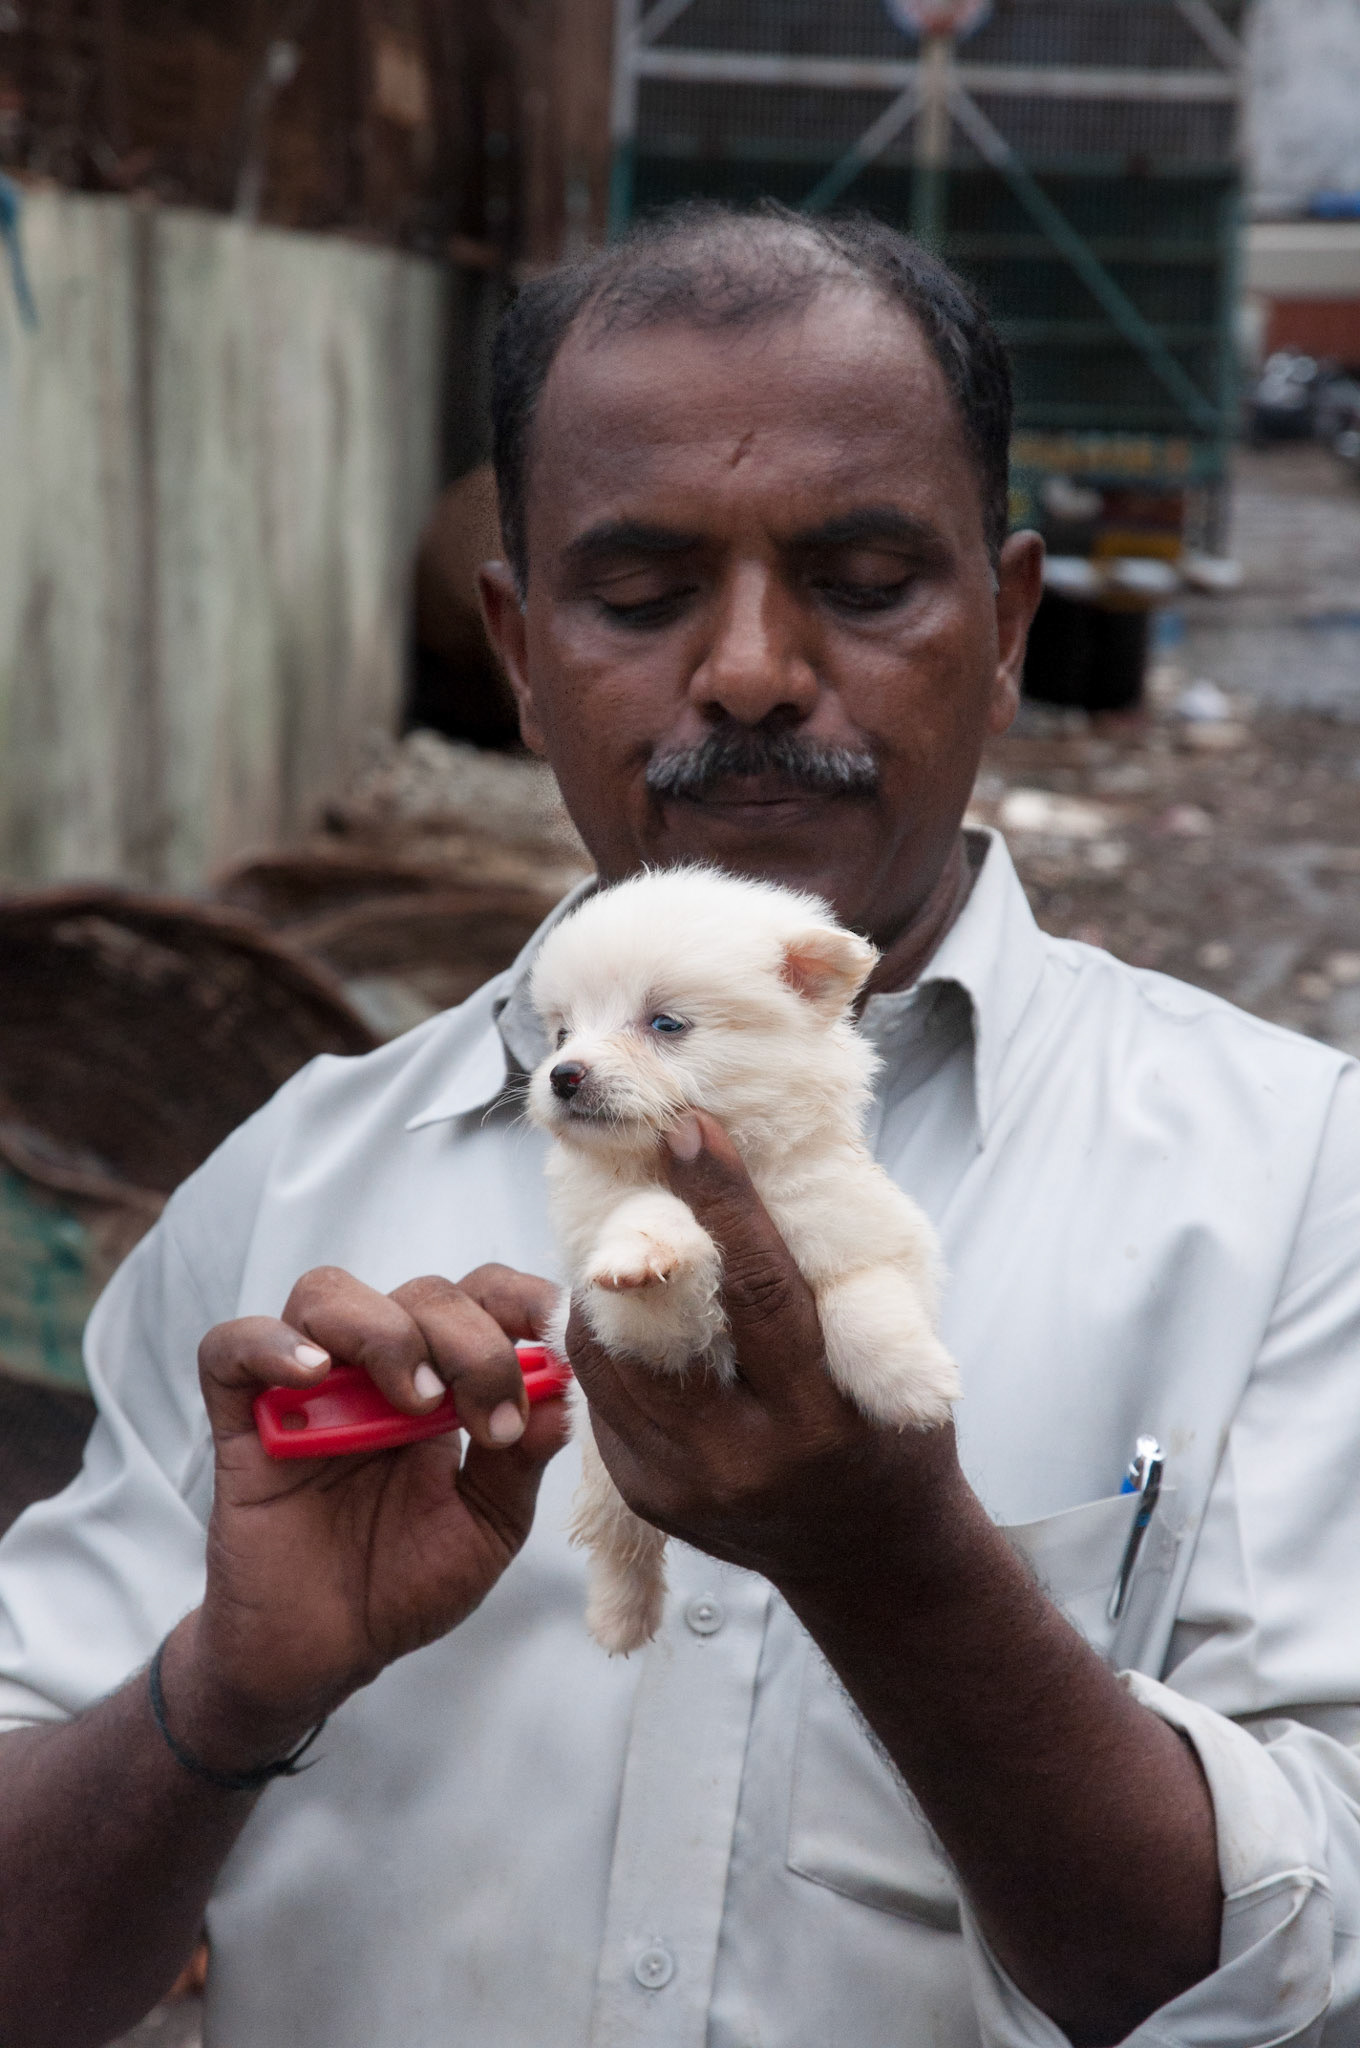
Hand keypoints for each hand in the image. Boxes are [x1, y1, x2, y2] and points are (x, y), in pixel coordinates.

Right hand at [169, 1265, 568, 1768]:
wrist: (327, 1654)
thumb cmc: (407, 1583)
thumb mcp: (488, 1525)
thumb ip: (522, 1459)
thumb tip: (565, 1391)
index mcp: (442, 1382)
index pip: (479, 1296)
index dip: (519, 1299)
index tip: (557, 1334)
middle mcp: (377, 1370)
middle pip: (421, 1293)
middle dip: (471, 1343)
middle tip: (490, 1421)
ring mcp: (307, 1389)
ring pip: (329, 1295)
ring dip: (385, 1333)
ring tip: (414, 1403)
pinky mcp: (243, 1420)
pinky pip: (232, 1347)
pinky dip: (271, 1344)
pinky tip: (313, 1377)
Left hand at [565, 1114, 965, 1597]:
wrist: (872, 1560)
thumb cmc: (891, 1439)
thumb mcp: (889, 1365)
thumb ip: (826, 1290)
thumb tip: (752, 1180)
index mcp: (817, 1425)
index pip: (759, 1292)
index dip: (721, 1202)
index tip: (691, 1127)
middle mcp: (740, 1463)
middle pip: (657, 1327)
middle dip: (635, 1236)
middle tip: (631, 1163)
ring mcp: (681, 1487)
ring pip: (607, 1358)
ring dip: (607, 1284)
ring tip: (622, 1225)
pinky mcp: (644, 1495)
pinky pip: (602, 1397)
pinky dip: (608, 1339)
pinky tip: (623, 1298)